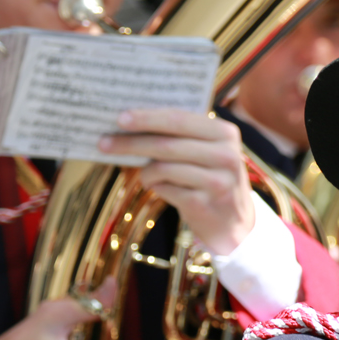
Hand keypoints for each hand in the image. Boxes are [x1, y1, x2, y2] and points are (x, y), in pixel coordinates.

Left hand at [99, 109, 255, 253]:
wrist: (234, 222)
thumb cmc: (210, 178)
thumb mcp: (208, 151)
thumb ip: (182, 135)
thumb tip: (132, 122)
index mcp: (225, 133)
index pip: (179, 119)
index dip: (147, 118)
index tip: (120, 118)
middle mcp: (226, 155)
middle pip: (167, 144)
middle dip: (131, 143)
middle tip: (104, 143)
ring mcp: (217, 180)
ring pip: (163, 167)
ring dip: (145, 172)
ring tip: (146, 175)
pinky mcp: (205, 203)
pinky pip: (165, 188)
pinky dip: (156, 187)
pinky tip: (161, 188)